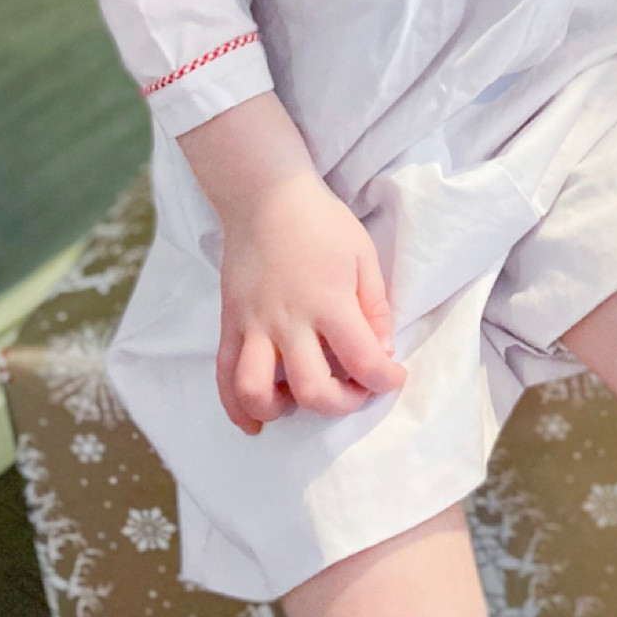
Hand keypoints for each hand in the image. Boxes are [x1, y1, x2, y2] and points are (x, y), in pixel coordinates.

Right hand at [214, 170, 407, 433]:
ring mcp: (254, 325)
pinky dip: (236, 408)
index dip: (385, 380)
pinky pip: (223, 376)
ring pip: (256, 391)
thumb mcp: (364, 254)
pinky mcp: (229, 324)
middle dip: (342, 404)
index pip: (362, 361)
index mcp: (329, 301)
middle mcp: (289, 320)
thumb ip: (375, 305)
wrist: (266, 196)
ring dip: (283, 409)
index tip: (394, 378)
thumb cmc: (321, 221)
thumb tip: (382, 350)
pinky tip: (256, 421)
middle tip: (353, 390)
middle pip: (312, 390)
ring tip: (300, 400)